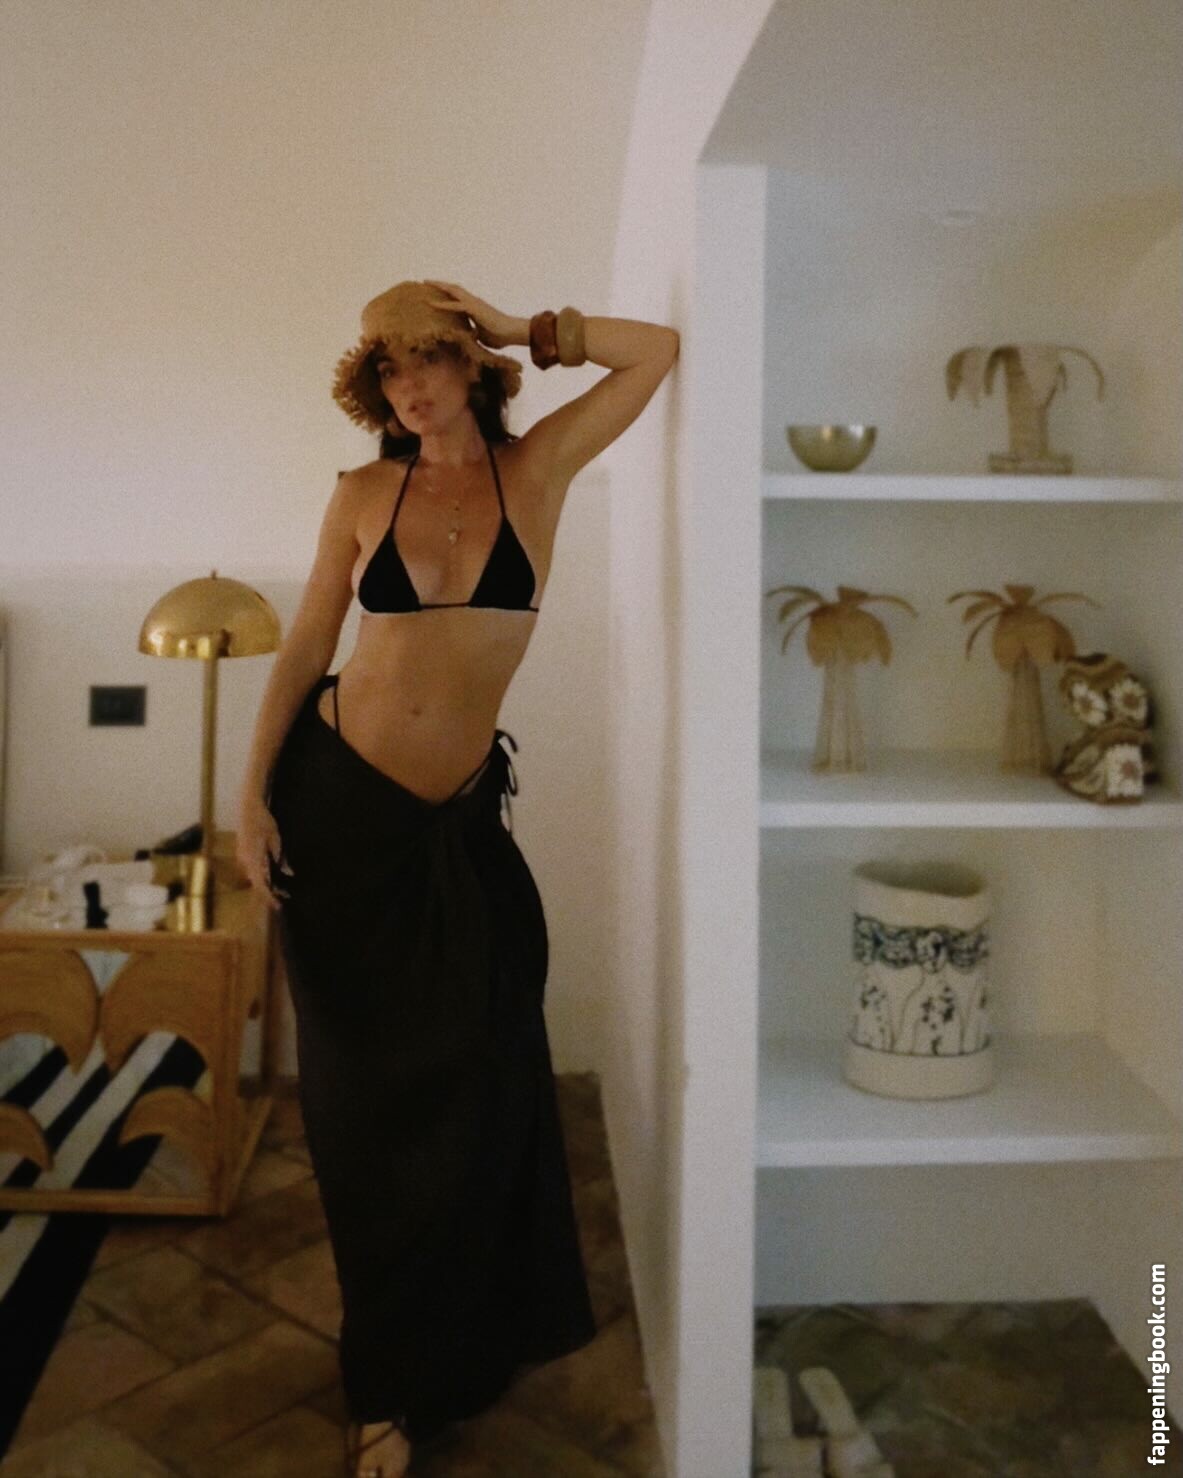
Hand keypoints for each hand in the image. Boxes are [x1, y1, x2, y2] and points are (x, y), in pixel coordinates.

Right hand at [236, 796, 292, 911]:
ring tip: (280, 890)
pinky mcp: (241, 854)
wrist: (249, 808)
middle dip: (269, 894)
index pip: (261, 884)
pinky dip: (260, 876)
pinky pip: (250, 870)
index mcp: (254, 859)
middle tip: (284, 898)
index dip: (269, 897)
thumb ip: (281, 858)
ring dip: (265, 885)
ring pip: (253, 877)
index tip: (278, 905)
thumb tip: (290, 873)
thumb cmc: (264, 822)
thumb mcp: (276, 839)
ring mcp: (241, 858)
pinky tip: (270, 877)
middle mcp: (245, 861)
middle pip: (257, 884)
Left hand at [422, 279, 519, 349]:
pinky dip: (442, 304)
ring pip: (453, 291)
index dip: (446, 294)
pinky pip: (455, 305)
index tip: (434, 293)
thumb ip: (472, 334)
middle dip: (440, 285)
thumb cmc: (500, 336)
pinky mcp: (474, 309)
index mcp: (474, 308)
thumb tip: (465, 340)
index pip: (457, 298)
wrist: (512, 332)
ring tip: (425, 283)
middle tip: (426, 282)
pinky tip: (430, 304)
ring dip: (439, 286)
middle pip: (453, 289)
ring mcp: (473, 303)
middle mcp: (473, 302)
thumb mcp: (481, 336)